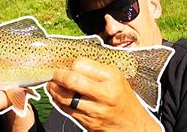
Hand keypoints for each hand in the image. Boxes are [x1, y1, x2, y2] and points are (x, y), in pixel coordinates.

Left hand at [47, 57, 161, 130]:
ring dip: (54, 89)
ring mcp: (95, 110)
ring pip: (65, 97)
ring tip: (53, 84)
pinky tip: (58, 96)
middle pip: (71, 80)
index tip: (68, 64)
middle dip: (58, 75)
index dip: (71, 64)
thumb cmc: (124, 99)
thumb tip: (73, 62)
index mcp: (112, 77)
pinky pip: (66, 110)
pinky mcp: (88, 123)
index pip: (81, 64)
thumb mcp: (117, 78)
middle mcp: (104, 93)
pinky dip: (59, 102)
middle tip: (55, 73)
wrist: (133, 126)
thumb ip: (97, 70)